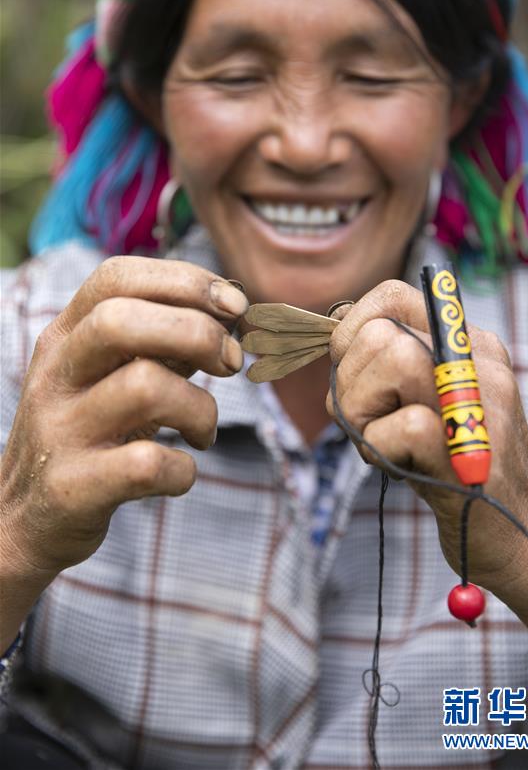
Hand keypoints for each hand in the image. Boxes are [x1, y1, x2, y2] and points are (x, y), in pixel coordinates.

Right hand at [0, 256, 247, 578]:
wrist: (26, 517)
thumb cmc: (89, 431)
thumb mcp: (110, 374)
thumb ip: (162, 341)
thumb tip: (233, 313)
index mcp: (64, 336)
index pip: (116, 278)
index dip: (185, 281)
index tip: (235, 305)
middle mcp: (55, 375)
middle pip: (122, 322)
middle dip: (197, 332)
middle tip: (230, 363)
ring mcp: (59, 430)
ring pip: (144, 387)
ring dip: (200, 407)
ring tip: (203, 430)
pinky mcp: (72, 487)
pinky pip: (146, 464)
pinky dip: (183, 469)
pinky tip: (180, 471)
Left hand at [326, 280, 527, 596]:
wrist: (518, 535)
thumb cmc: (452, 469)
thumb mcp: (422, 405)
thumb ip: (385, 367)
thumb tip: (332, 329)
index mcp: (466, 344)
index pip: (391, 295)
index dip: (349, 329)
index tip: (348, 371)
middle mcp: (478, 360)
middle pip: (378, 333)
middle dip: (349, 384)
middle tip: (368, 424)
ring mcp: (479, 399)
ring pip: (390, 360)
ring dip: (362, 415)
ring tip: (387, 446)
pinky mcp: (470, 446)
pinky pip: (401, 425)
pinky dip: (382, 450)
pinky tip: (403, 468)